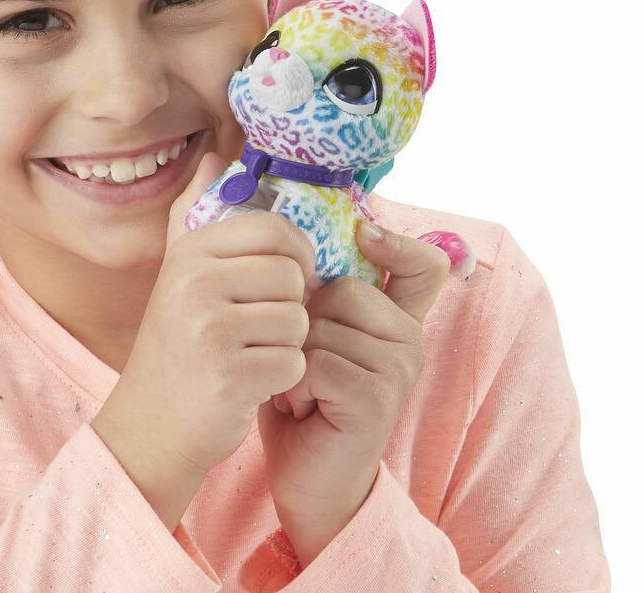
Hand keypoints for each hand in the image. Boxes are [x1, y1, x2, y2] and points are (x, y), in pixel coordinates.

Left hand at [255, 218, 450, 564]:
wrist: (310, 482)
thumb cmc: (304, 401)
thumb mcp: (316, 338)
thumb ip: (322, 297)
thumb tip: (298, 246)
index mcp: (397, 322)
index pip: (423, 265)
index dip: (397, 243)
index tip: (363, 235)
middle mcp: (409, 342)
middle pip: (343, 289)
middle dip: (304, 323)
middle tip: (306, 366)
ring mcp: (399, 370)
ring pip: (323, 326)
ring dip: (294, 358)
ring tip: (303, 390)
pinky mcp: (378, 399)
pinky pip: (315, 362)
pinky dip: (293, 384)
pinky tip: (301, 409)